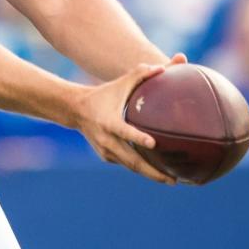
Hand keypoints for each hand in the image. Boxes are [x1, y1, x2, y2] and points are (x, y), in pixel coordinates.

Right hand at [71, 55, 186, 185]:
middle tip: (173, 180)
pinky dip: (141, 168)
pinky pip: (126, 164)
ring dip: (150, 174)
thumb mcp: (120, 83)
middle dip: (152, 172)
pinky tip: (158, 173)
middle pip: (131, 160)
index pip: (124, 131)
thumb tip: (163, 67)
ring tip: (171, 180)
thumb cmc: (104, 94)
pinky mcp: (106, 156)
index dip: (138, 138)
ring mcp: (105, 150)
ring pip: (131, 166)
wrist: (76, 110)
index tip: (153, 144)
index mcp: (108, 121)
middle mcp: (106, 139)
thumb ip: (141, 74)